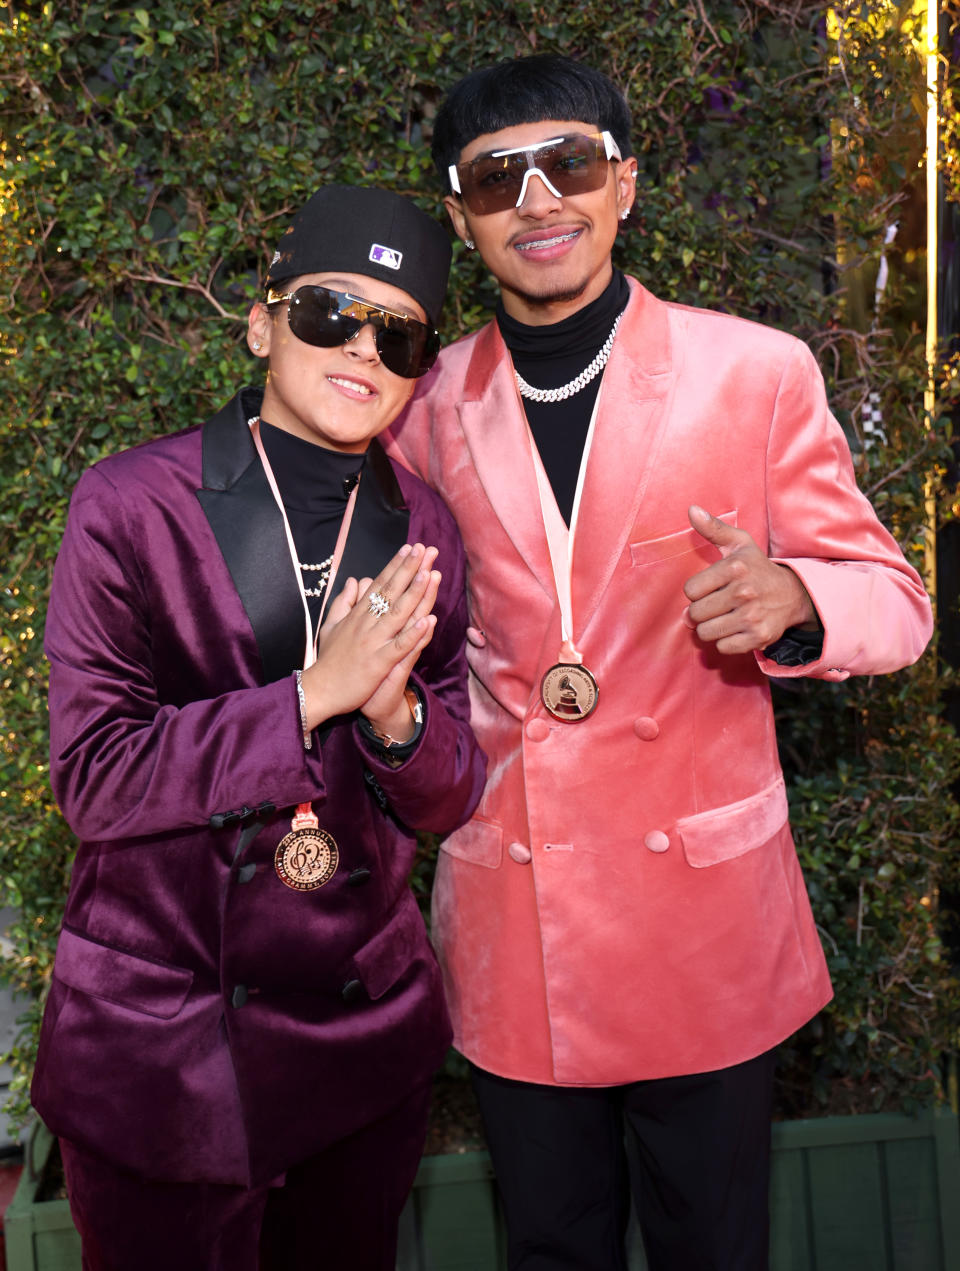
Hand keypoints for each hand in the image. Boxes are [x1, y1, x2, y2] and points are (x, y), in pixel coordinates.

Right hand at [301, 544, 440, 728]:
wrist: (319, 691)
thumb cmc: (327, 660)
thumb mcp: (330, 625)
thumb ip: (343, 601)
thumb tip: (355, 580)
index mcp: (357, 615)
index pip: (380, 585)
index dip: (396, 566)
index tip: (410, 549)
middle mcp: (366, 624)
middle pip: (391, 592)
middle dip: (409, 569)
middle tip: (425, 549)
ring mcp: (373, 642)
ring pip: (397, 614)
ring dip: (414, 593)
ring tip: (428, 573)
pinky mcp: (378, 663)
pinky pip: (399, 646)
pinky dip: (413, 633)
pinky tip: (428, 620)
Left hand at [682, 505, 816, 653]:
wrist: (792, 594)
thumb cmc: (757, 568)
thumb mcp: (739, 544)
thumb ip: (713, 528)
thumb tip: (692, 509)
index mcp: (736, 568)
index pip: (690, 590)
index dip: (696, 591)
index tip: (708, 588)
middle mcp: (744, 592)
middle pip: (696, 614)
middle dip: (699, 612)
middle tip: (712, 605)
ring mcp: (752, 616)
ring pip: (706, 632)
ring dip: (709, 628)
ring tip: (721, 617)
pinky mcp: (758, 637)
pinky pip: (723, 647)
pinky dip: (724, 641)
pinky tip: (734, 628)